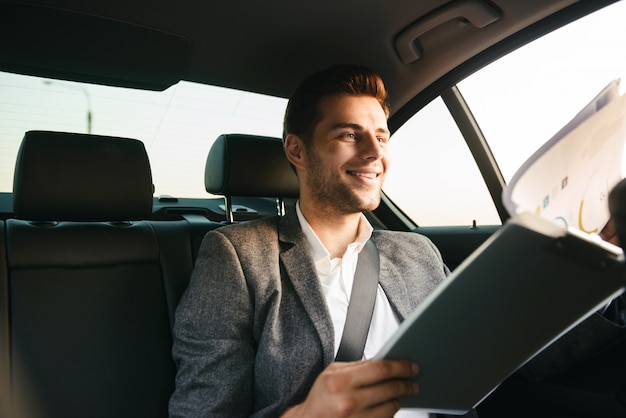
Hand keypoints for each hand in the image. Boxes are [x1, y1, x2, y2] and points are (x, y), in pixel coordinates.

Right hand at [281, 359, 418, 417]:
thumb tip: (385, 361)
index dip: (400, 366)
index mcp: (340, 381)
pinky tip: (386, 406)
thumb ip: (357, 367)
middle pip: (390, 389)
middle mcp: (348, 402)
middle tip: (413, 382)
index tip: (411, 366)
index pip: (380, 369)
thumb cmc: (320, 397)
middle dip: (406, 384)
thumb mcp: (332, 373)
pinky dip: (389, 412)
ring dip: (397, 399)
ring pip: (391, 407)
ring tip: (397, 394)